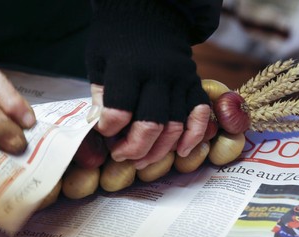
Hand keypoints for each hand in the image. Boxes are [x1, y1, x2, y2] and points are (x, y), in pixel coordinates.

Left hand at [86, 1, 210, 169]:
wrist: (150, 11)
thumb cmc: (117, 38)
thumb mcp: (98, 59)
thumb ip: (100, 94)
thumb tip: (100, 127)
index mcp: (128, 66)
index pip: (119, 111)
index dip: (108, 130)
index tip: (103, 132)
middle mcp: (158, 74)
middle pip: (151, 125)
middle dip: (134, 149)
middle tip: (121, 156)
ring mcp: (180, 79)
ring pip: (175, 126)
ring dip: (158, 151)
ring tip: (141, 160)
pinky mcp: (194, 83)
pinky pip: (200, 114)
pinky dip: (194, 136)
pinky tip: (181, 152)